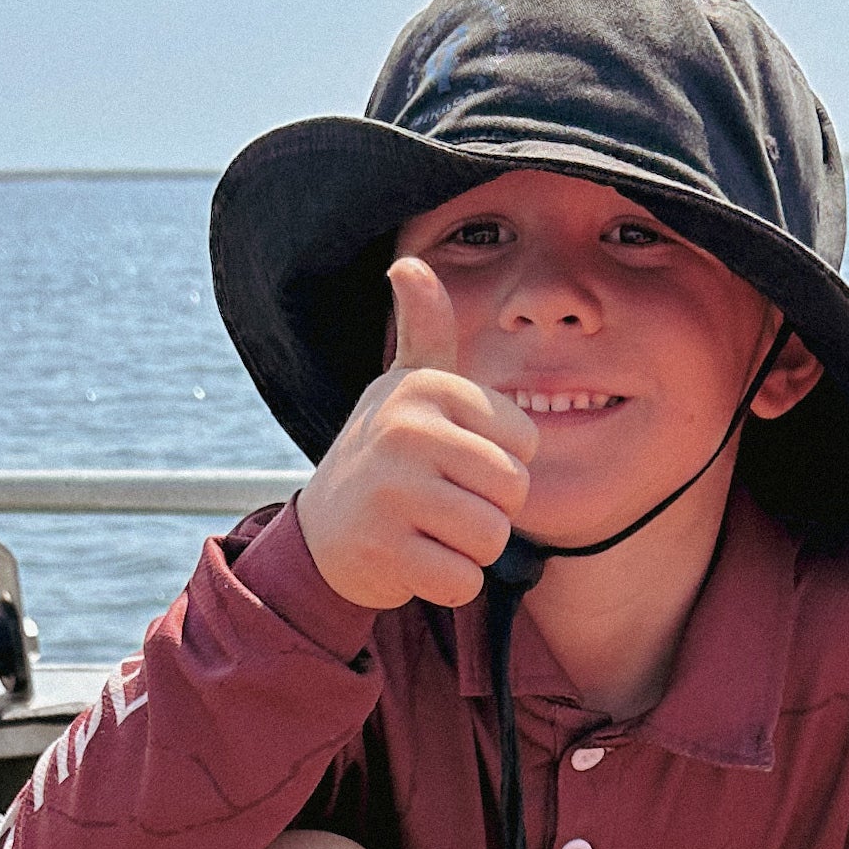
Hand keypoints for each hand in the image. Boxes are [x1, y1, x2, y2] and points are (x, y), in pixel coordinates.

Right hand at [293, 256, 537, 610]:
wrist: (322, 532)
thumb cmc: (385, 455)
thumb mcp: (405, 387)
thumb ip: (426, 330)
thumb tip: (410, 264)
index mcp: (426, 387)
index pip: (526, 441)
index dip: (500, 464)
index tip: (453, 463)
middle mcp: (405, 429)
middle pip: (514, 490)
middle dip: (490, 511)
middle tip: (441, 504)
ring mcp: (391, 489)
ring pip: (492, 537)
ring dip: (470, 549)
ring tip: (428, 530)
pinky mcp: (385, 549)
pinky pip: (463, 580)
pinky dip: (448, 583)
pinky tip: (413, 560)